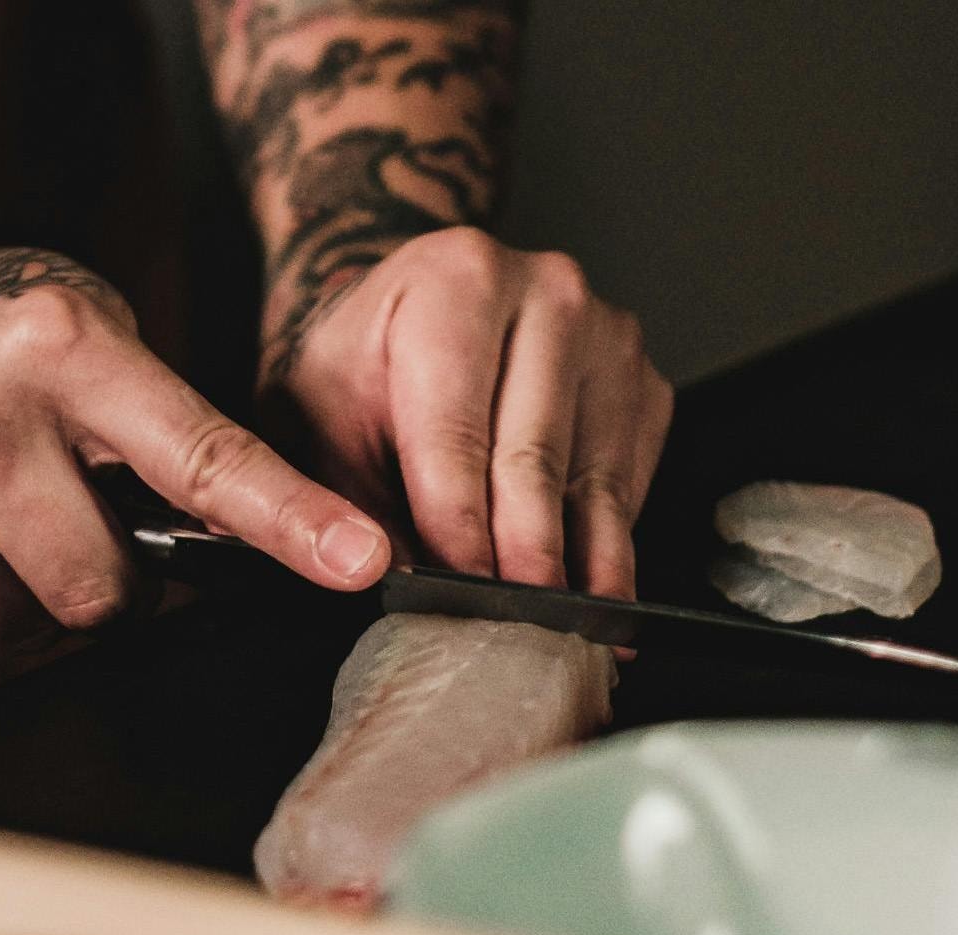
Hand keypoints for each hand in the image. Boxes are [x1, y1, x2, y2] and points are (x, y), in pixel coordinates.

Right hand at [0, 222, 391, 644]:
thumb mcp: (76, 328)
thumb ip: (153, 423)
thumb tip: (252, 544)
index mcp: (62, 352)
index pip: (201, 458)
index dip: (290, 520)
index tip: (365, 562)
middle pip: (106, 593)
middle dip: (107, 580)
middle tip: (65, 513)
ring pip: (27, 627)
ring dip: (24, 588)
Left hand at [262, 227, 673, 598]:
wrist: (405, 314)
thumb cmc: (358, 367)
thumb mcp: (315, 420)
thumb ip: (335, 498)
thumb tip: (374, 572)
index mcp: (456, 282)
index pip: (458, 431)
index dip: (456, 525)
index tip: (457, 591)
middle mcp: (546, 293)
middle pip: (536, 458)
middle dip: (521, 557)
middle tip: (514, 624)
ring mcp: (607, 334)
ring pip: (595, 480)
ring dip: (579, 566)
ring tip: (561, 629)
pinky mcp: (642, 381)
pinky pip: (628, 482)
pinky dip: (606, 543)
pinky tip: (583, 586)